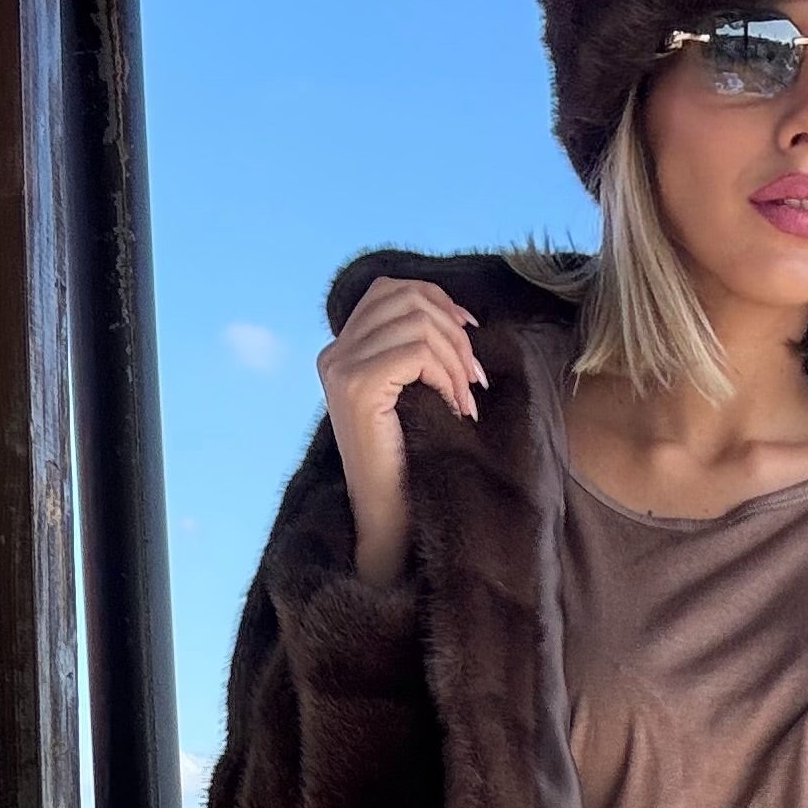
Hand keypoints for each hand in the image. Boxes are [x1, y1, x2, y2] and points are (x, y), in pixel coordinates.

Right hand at [317, 277, 486, 587]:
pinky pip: (417, 353)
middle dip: (453, 331)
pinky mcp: (357, 387)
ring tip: (467, 399)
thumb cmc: (408, 461)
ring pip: (417, 324)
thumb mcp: (410, 393)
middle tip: (474, 378)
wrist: (388, 518)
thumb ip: (415, 351)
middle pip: (405, 299)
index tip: (468, 333)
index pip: (390, 290)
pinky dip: (447, 375)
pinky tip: (455, 407)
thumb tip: (458, 314)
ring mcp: (340, 369)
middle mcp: (333, 354)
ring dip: (456, 358)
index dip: (436, 300)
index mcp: (341, 349)